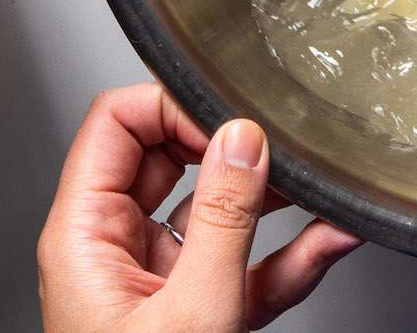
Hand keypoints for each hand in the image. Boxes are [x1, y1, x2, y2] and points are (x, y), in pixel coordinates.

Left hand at [38, 84, 359, 331]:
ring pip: (221, 212)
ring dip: (278, 203)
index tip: (231, 118)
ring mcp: (161, 281)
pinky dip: (293, 253)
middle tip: (278, 146)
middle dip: (235, 149)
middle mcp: (118, 250)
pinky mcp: (200, 310)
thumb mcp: (190, 313)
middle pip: (173, 159)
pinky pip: (250, 263)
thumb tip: (243, 140)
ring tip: (320, 189)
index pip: (116, 124)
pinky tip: (331, 238)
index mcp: (85, 237)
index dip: (173, 105)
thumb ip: (224, 219)